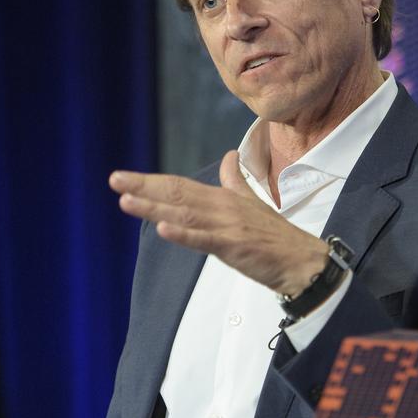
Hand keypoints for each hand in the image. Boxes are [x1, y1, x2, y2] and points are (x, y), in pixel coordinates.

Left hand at [110, 150, 327, 295]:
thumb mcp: (251, 202)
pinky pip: (204, 239)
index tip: (122, 178)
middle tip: (114, 179)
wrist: (302, 261)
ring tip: (126, 200)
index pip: (179, 186)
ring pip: (183, 214)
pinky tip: (162, 228)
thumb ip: (235, 180)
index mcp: (221, 198)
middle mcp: (221, 207)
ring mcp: (227, 226)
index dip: (150, 181)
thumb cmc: (275, 236)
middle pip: (175, 194)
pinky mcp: (234, 246)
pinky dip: (182, 234)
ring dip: (153, 207)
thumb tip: (229, 156)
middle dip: (143, 186)